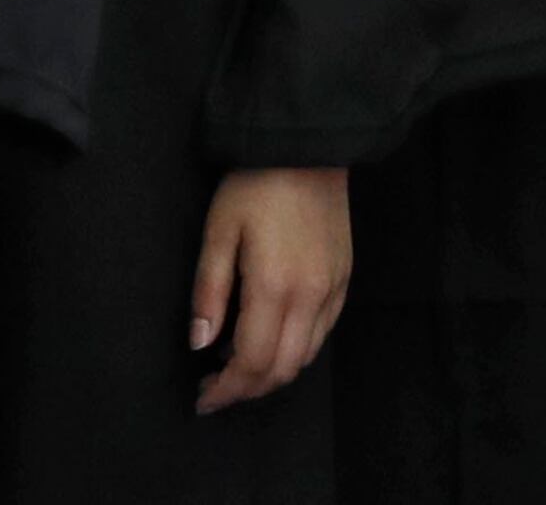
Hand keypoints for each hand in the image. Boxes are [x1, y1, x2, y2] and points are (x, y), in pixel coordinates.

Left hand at [189, 165, 351, 412]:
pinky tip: (271, 337)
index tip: (202, 399)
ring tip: (236, 364)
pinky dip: (295, 349)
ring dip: (271, 373)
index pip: (252, 362)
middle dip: (247, 389)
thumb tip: (200, 344)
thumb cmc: (254, 184)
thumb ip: (209, 291)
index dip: (226, 389)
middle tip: (215, 388)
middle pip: (282, 370)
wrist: (307, 146)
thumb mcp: (218, 230)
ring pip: (304, 357)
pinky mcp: (345, 280)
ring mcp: (334, 290)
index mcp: (275, 287)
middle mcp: (311, 297)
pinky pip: (322, 333)